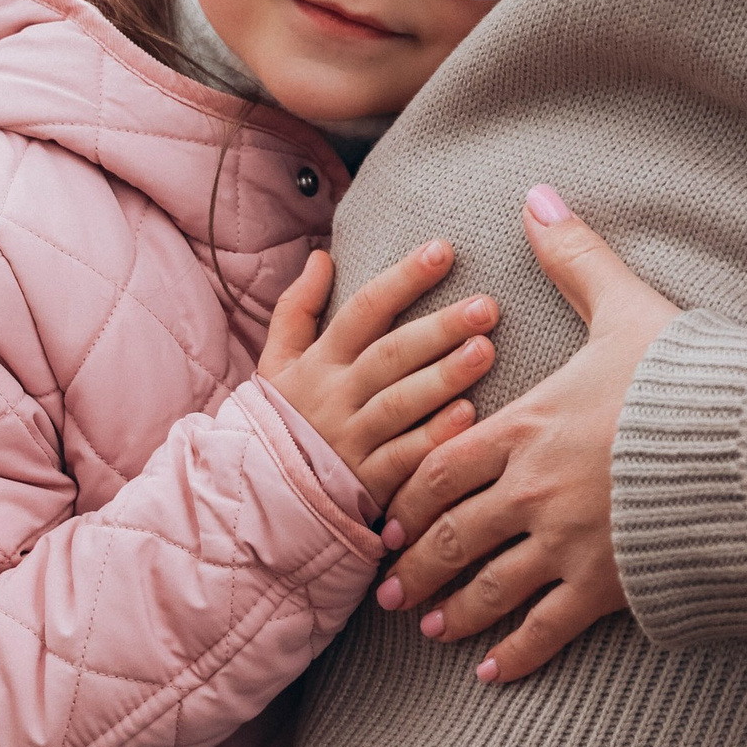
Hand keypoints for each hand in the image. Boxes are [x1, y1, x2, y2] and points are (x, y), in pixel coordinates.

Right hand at [260, 239, 496, 510]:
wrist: (259, 497)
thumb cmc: (282, 419)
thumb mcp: (277, 362)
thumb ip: (296, 308)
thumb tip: (321, 255)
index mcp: (319, 362)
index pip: (364, 310)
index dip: (403, 279)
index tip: (444, 249)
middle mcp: (335, 397)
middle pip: (390, 355)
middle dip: (438, 328)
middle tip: (486, 306)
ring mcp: (351, 441)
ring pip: (399, 404)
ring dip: (443, 377)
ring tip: (486, 350)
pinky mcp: (367, 483)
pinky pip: (403, 459)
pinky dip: (433, 438)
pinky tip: (469, 417)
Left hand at [373, 188, 680, 684]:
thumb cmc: (686, 374)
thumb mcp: (625, 305)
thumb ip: (574, 256)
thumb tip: (538, 195)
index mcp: (529, 425)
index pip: (441, 466)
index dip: (408, 495)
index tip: (386, 516)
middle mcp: (534, 490)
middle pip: (450, 535)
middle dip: (416, 563)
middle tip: (390, 586)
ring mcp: (568, 543)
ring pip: (488, 588)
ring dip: (452, 610)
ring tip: (430, 628)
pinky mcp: (608, 584)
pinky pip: (547, 628)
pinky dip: (515, 653)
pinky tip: (491, 672)